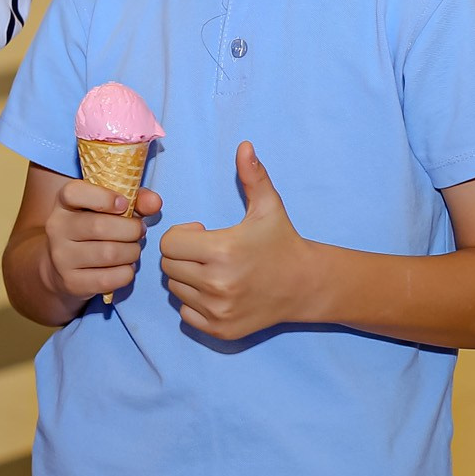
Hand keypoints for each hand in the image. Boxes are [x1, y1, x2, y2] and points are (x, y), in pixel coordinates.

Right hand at [44, 177, 158, 303]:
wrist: (62, 266)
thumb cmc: (93, 230)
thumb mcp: (109, 209)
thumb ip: (134, 200)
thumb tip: (155, 202)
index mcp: (63, 203)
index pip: (74, 193)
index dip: (103, 197)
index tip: (124, 204)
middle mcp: (56, 228)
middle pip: (100, 226)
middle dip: (131, 229)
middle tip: (139, 231)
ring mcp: (61, 257)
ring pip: (108, 254)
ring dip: (132, 252)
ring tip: (133, 249)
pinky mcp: (71, 282)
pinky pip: (109, 279)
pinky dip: (126, 273)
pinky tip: (125, 267)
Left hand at [159, 142, 320, 340]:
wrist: (305, 285)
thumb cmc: (282, 241)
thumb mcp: (268, 206)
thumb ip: (252, 175)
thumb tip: (244, 145)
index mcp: (222, 252)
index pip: (169, 244)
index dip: (182, 235)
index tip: (203, 234)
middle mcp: (216, 285)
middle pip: (168, 267)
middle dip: (182, 255)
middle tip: (207, 252)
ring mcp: (217, 311)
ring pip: (175, 289)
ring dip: (187, 278)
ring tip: (213, 270)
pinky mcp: (219, 330)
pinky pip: (185, 313)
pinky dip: (194, 302)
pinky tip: (217, 291)